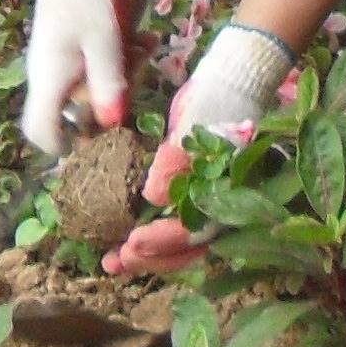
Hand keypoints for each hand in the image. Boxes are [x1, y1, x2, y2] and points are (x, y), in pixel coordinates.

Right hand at [19, 0, 129, 154]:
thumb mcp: (106, 42)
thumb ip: (109, 82)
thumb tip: (113, 122)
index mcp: (49, 81)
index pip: (40, 130)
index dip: (63, 143)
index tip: (94, 136)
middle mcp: (48, 75)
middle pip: (76, 109)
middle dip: (113, 97)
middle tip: (138, 70)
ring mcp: (59, 60)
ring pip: (92, 84)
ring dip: (123, 72)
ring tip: (145, 46)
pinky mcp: (72, 46)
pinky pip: (96, 63)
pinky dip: (120, 55)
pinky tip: (144, 37)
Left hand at [108, 22, 291, 280]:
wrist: (229, 84)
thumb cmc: (217, 101)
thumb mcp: (196, 124)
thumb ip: (177, 158)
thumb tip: (153, 198)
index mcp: (233, 188)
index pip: (203, 228)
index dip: (167, 240)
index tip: (134, 240)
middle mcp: (227, 203)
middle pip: (193, 248)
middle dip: (152, 257)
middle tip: (117, 258)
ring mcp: (211, 204)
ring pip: (183, 247)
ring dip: (147, 257)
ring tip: (111, 262)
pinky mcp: (194, 201)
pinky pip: (173, 231)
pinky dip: (148, 244)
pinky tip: (121, 250)